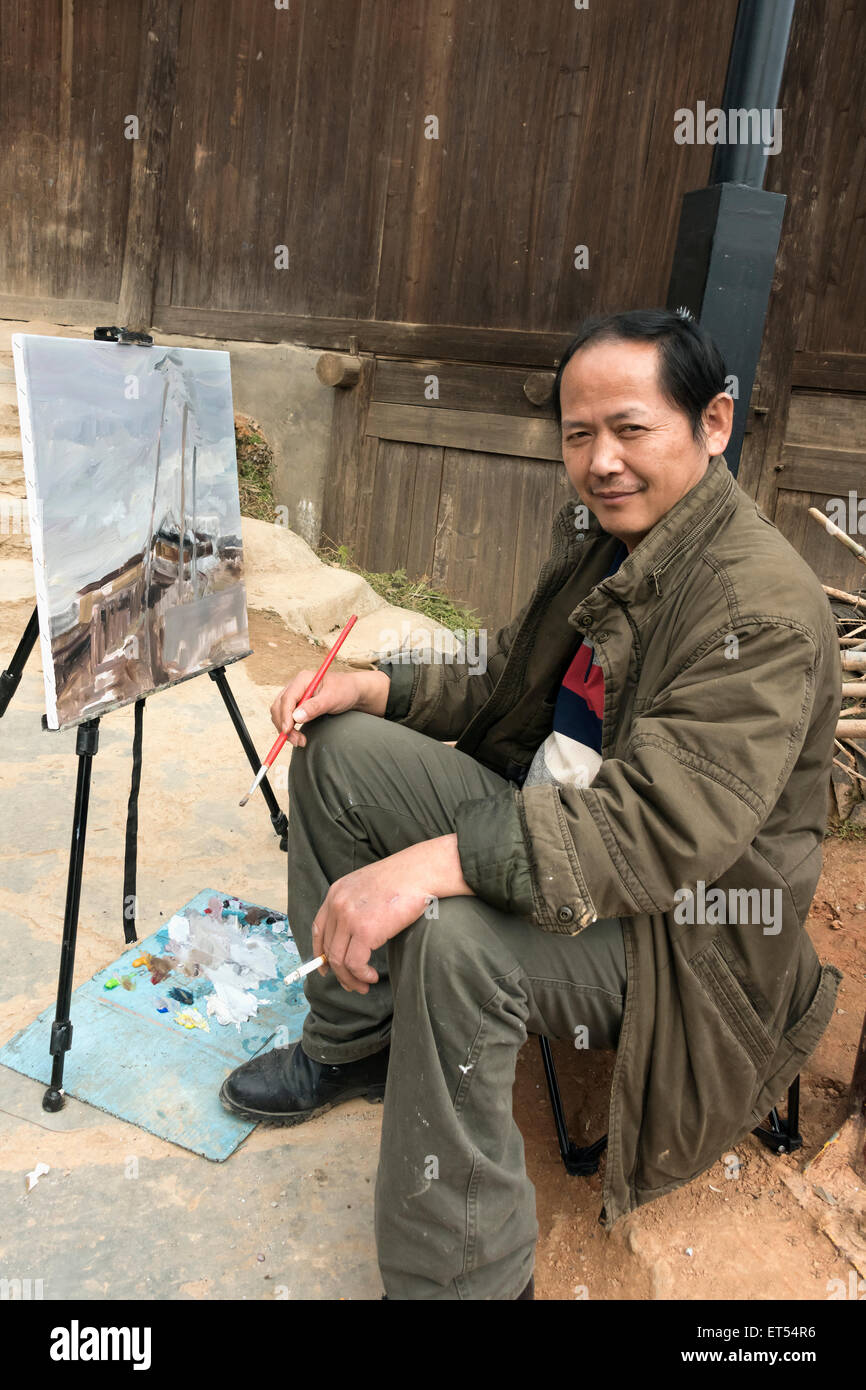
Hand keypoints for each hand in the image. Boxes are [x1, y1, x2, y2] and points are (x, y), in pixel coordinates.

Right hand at [270, 666, 389, 747]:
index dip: (285, 716)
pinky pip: (285, 717)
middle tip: (297, 741)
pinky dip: (289, 728)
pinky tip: (298, 736)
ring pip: (280, 713)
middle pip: (279, 706)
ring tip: (300, 741)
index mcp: (303, 680)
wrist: (353, 692)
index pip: (287, 698)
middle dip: (284, 725)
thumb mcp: (332, 699)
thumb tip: (295, 717)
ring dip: (286, 729)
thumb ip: (314, 707)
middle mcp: (296, 686)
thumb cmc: (345, 691)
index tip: (288, 731)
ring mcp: (295, 695)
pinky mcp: (297, 705)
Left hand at [312, 836, 472, 991]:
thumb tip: (353, 937)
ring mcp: (348, 918)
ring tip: (364, 985)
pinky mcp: (364, 931)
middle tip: (351, 984)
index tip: (326, 967)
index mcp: (336, 892)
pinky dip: (361, 975)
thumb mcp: (368, 887)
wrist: (420, 871)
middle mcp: (337, 905)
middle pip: (328, 948)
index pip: (318, 928)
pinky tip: (372, 977)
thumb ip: (355, 907)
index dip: (320, 952)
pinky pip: (354, 963)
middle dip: (338, 972)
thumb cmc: (403, 879)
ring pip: (338, 960)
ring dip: (350, 978)